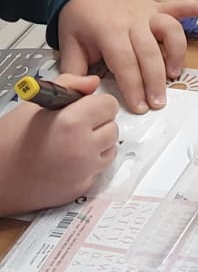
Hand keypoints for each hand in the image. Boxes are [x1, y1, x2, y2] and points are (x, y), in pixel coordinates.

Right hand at [0, 75, 118, 215]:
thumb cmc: (8, 142)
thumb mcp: (34, 106)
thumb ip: (69, 85)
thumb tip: (91, 83)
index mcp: (72, 123)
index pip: (109, 104)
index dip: (95, 103)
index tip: (83, 107)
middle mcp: (83, 149)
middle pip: (113, 127)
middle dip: (97, 123)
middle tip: (73, 125)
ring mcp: (84, 171)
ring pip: (110, 148)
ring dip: (97, 144)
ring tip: (70, 142)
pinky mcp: (82, 187)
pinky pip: (99, 169)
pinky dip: (89, 164)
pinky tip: (67, 160)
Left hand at [56, 0, 194, 112]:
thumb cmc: (79, 17)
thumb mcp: (69, 44)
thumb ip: (75, 72)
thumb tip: (82, 95)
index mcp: (108, 30)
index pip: (124, 62)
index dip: (133, 86)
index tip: (139, 106)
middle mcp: (132, 20)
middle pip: (149, 52)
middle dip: (155, 80)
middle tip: (158, 102)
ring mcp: (148, 12)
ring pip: (170, 30)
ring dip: (176, 53)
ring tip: (175, 74)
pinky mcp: (158, 7)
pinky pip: (179, 6)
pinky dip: (196, 7)